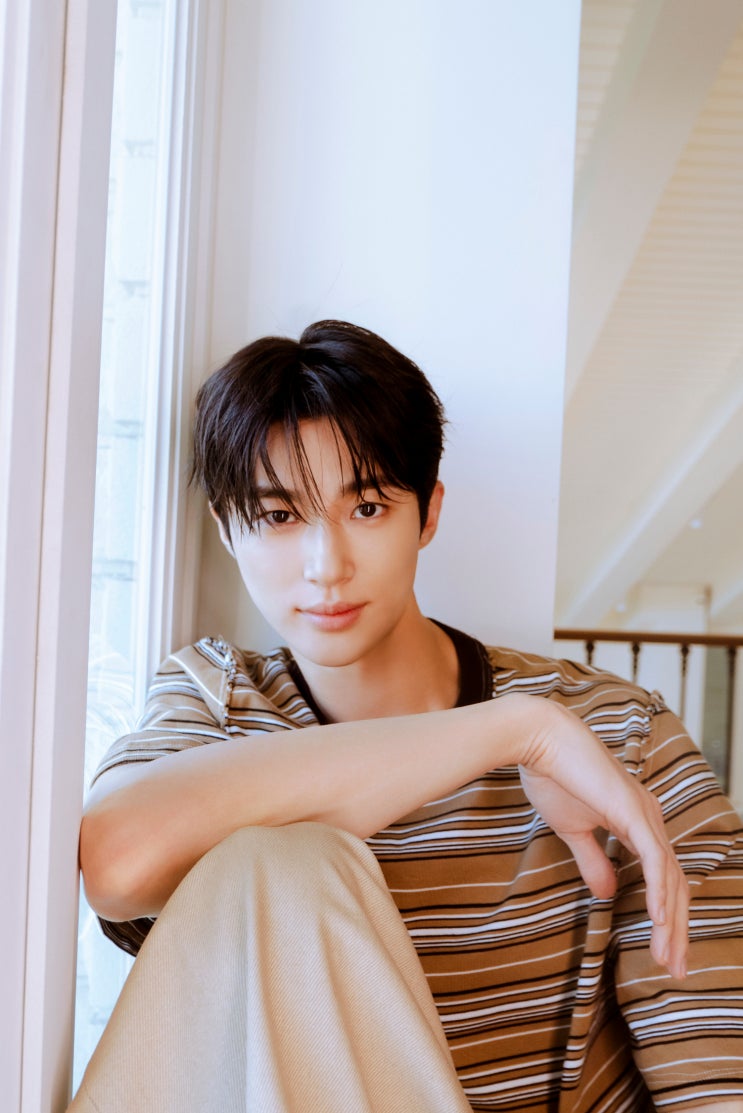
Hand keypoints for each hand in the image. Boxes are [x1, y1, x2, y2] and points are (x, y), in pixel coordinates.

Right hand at [517, 700, 688, 979]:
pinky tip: (658, 920)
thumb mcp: (573, 830)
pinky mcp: (632, 811)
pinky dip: (658, 892)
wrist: (537, 740)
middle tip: (675, 970)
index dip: (666, 917)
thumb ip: (593, 860)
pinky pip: (654, 860)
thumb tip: (606, 895)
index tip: (663, 953)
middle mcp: (649, 818)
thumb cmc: (551, 776)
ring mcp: (644, 813)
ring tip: (668, 958)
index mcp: (637, 821)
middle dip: (678, 929)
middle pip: (675, 884)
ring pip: (670, 878)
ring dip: (671, 922)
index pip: (662, 878)